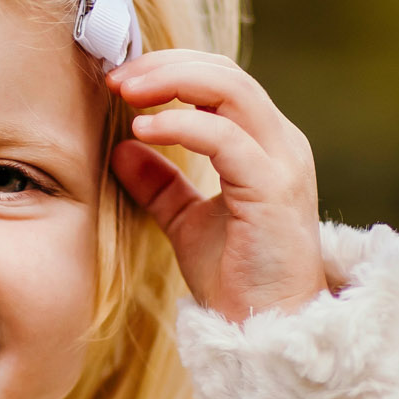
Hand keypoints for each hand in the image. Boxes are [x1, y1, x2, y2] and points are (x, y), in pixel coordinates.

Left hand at [107, 51, 327, 321]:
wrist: (267, 332)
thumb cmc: (238, 280)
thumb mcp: (187, 221)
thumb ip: (160, 183)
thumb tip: (121, 147)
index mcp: (266, 144)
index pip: (220, 80)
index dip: (169, 69)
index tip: (120, 80)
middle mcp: (282, 144)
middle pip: (224, 73)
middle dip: (165, 66)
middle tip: (116, 78)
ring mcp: (282, 163)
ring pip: (230, 90)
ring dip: (170, 82)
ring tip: (125, 92)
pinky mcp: (272, 189)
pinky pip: (224, 138)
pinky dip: (180, 125)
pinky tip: (142, 131)